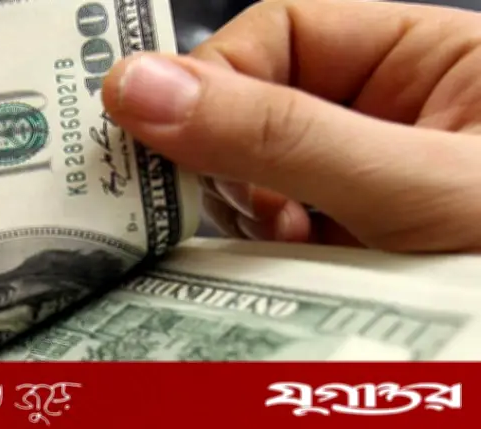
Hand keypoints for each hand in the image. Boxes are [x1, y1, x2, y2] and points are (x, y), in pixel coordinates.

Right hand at [103, 0, 480, 251]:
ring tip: (285, 245)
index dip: (214, 75)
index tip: (163, 130)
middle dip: (227, 154)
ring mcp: (356, 180)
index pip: (278, 35)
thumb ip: (279, 134)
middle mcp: (382, 113)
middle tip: (234, 206)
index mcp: (417, 59)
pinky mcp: (340, 238)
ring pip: (250, 171)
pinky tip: (286, 267)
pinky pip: (266, 226)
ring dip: (244, 209)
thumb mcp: (414, 186)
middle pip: (254, 103)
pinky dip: (257, 248)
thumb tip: (137, 86)